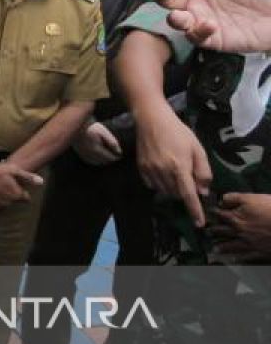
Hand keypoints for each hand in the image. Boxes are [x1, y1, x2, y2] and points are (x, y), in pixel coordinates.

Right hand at [0, 160, 43, 206]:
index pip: (25, 197)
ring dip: (4, 196)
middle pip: (15, 200)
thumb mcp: (14, 170)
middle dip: (12, 193)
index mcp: (17, 195)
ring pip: (6, 203)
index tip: (17, 183)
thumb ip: (28, 177)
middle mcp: (9, 202)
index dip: (22, 190)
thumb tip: (41, 182)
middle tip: (4, 182)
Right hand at [73, 122, 122, 165]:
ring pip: (96, 162)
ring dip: (102, 161)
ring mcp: (83, 154)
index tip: (120, 155)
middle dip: (110, 160)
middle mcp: (89, 154)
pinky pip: (89, 160)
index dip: (116, 157)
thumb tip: (119, 152)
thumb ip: (112, 142)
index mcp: (96, 150)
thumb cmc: (91, 127)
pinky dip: (95, 160)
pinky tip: (97, 157)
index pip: (109, 158)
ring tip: (107, 157)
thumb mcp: (104, 132)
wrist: (77, 124)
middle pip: (103, 161)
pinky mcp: (79, 152)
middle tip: (115, 156)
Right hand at [135, 104, 210, 226]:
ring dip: (172, 189)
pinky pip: (152, 185)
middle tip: (188, 178)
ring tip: (175, 173)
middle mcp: (163, 172)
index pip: (189, 195)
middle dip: (184, 193)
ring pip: (164, 191)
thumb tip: (203, 191)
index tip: (199, 224)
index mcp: (180, 167)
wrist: (151, 119)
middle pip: (176, 195)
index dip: (195, 211)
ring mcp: (150, 170)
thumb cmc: (178, 132)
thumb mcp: (197, 149)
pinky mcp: (141, 168)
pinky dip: (159, 184)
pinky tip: (162, 172)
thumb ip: (203, 171)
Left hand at [210, 193, 270, 260]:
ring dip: (221, 247)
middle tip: (206, 233)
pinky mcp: (258, 253)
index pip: (218, 215)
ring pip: (230, 246)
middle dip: (212, 232)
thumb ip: (235, 198)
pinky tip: (233, 261)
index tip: (204, 214)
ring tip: (214, 249)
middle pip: (221, 232)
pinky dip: (237, 260)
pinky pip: (244, 258)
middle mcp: (238, 232)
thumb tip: (222, 199)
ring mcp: (248, 244)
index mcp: (235, 217)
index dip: (211, 214)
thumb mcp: (252, 198)